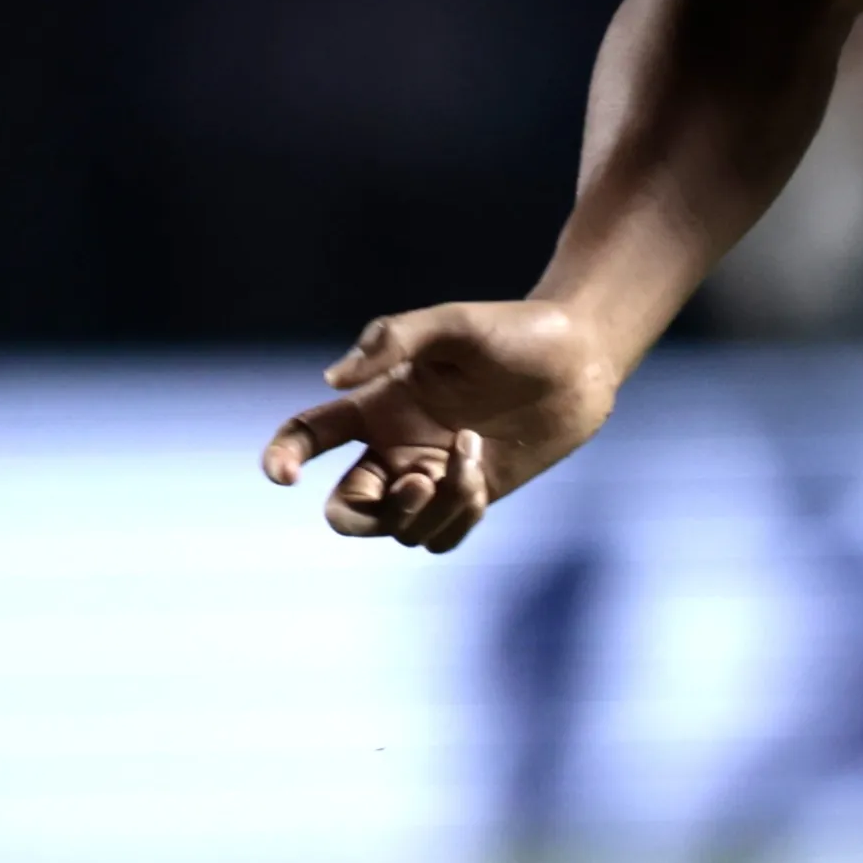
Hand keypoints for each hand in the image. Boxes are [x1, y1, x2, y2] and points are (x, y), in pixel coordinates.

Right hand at [258, 300, 627, 552]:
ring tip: (472, 453)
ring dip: (432, 507)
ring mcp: (434, 476)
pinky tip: (481, 476)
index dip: (282, 457)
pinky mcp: (471, 496)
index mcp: (377, 405)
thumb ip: (390, 341)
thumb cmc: (516, 333)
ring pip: (398, 530)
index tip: (284, 476)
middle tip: (416, 481)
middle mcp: (396, 447)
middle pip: (345, 511)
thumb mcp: (451, 325)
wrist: (581, 359)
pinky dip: (455, 518)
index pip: (308, 435)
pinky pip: (440, 537)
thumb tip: (331, 381)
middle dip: (361, 516)